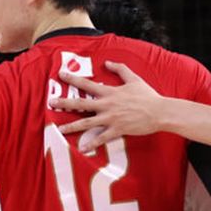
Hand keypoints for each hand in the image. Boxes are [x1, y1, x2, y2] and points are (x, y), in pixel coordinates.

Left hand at [49, 61, 167, 150]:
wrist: (159, 111)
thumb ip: (120, 69)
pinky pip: (101, 138)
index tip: (61, 74)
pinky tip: (82, 148)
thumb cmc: (147, 95)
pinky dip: (91, 144)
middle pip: (81, 103)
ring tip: (59, 130)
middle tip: (51, 102)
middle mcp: (107, 105)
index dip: (73, 78)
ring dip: (72, 126)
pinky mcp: (117, 130)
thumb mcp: (134, 78)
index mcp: (110, 92)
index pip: (87, 84)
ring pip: (87, 122)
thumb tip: (107, 62)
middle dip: (65, 103)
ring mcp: (111, 118)